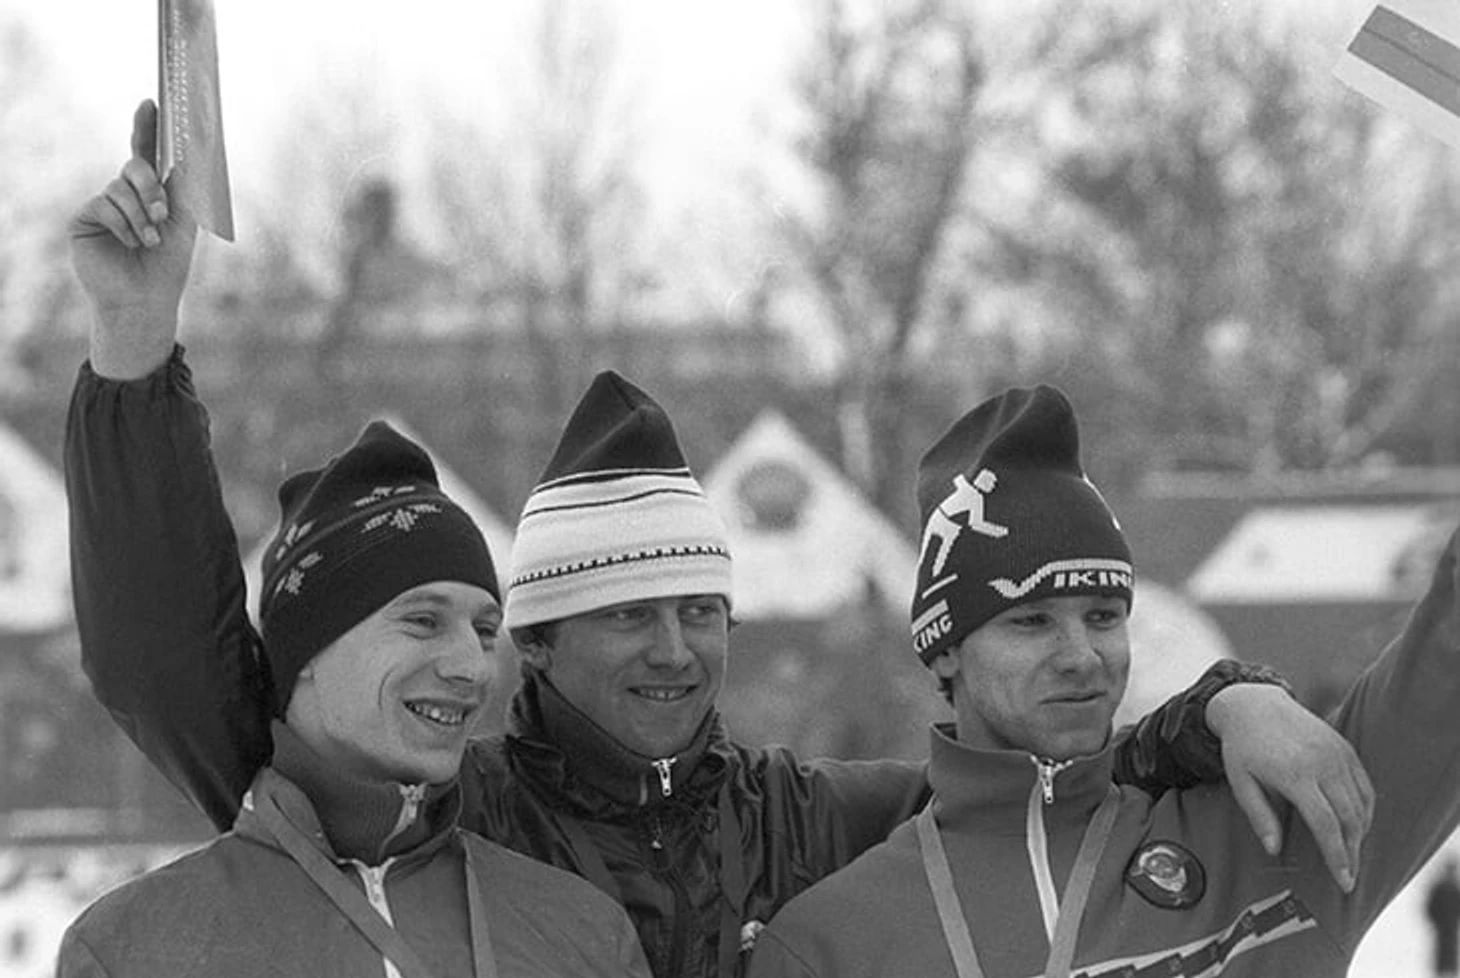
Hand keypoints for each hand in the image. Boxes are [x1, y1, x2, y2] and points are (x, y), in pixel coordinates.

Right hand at [69, 99, 196, 378]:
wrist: (146, 298)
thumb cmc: (169, 263)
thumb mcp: (184, 222)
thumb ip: (183, 188)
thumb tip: (188, 153)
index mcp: (151, 190)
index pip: (147, 152)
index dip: (146, 127)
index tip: (149, 103)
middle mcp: (125, 192)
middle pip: (135, 167)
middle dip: (151, 187)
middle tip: (164, 213)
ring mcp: (103, 203)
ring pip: (121, 188)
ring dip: (142, 216)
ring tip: (150, 241)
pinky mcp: (85, 218)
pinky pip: (105, 205)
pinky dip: (124, 225)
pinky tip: (132, 244)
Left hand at [1207, 683, 1373, 891]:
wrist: (1253, 704)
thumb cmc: (1242, 748)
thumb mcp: (1240, 782)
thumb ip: (1259, 816)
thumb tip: (1275, 850)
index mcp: (1294, 774)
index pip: (1325, 824)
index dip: (1337, 855)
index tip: (1343, 881)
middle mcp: (1322, 763)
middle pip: (1349, 818)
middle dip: (1353, 852)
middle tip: (1349, 877)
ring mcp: (1337, 754)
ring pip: (1361, 804)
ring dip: (1361, 834)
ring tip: (1351, 855)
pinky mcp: (1345, 748)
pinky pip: (1365, 785)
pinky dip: (1366, 810)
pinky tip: (1358, 826)